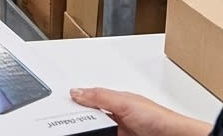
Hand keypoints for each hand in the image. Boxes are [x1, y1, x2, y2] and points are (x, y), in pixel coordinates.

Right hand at [69, 88, 210, 135]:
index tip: (62, 108)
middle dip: (80, 120)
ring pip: (98, 131)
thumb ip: (100, 97)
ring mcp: (121, 133)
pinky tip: (91, 135)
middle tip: (68, 125)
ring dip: (88, 130)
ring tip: (77, 130)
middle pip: (92, 120)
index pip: (91, 101)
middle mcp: (119, 119)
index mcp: (118, 103)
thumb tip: (77, 91)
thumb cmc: (160, 119)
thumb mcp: (125, 103)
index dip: (77, 104)